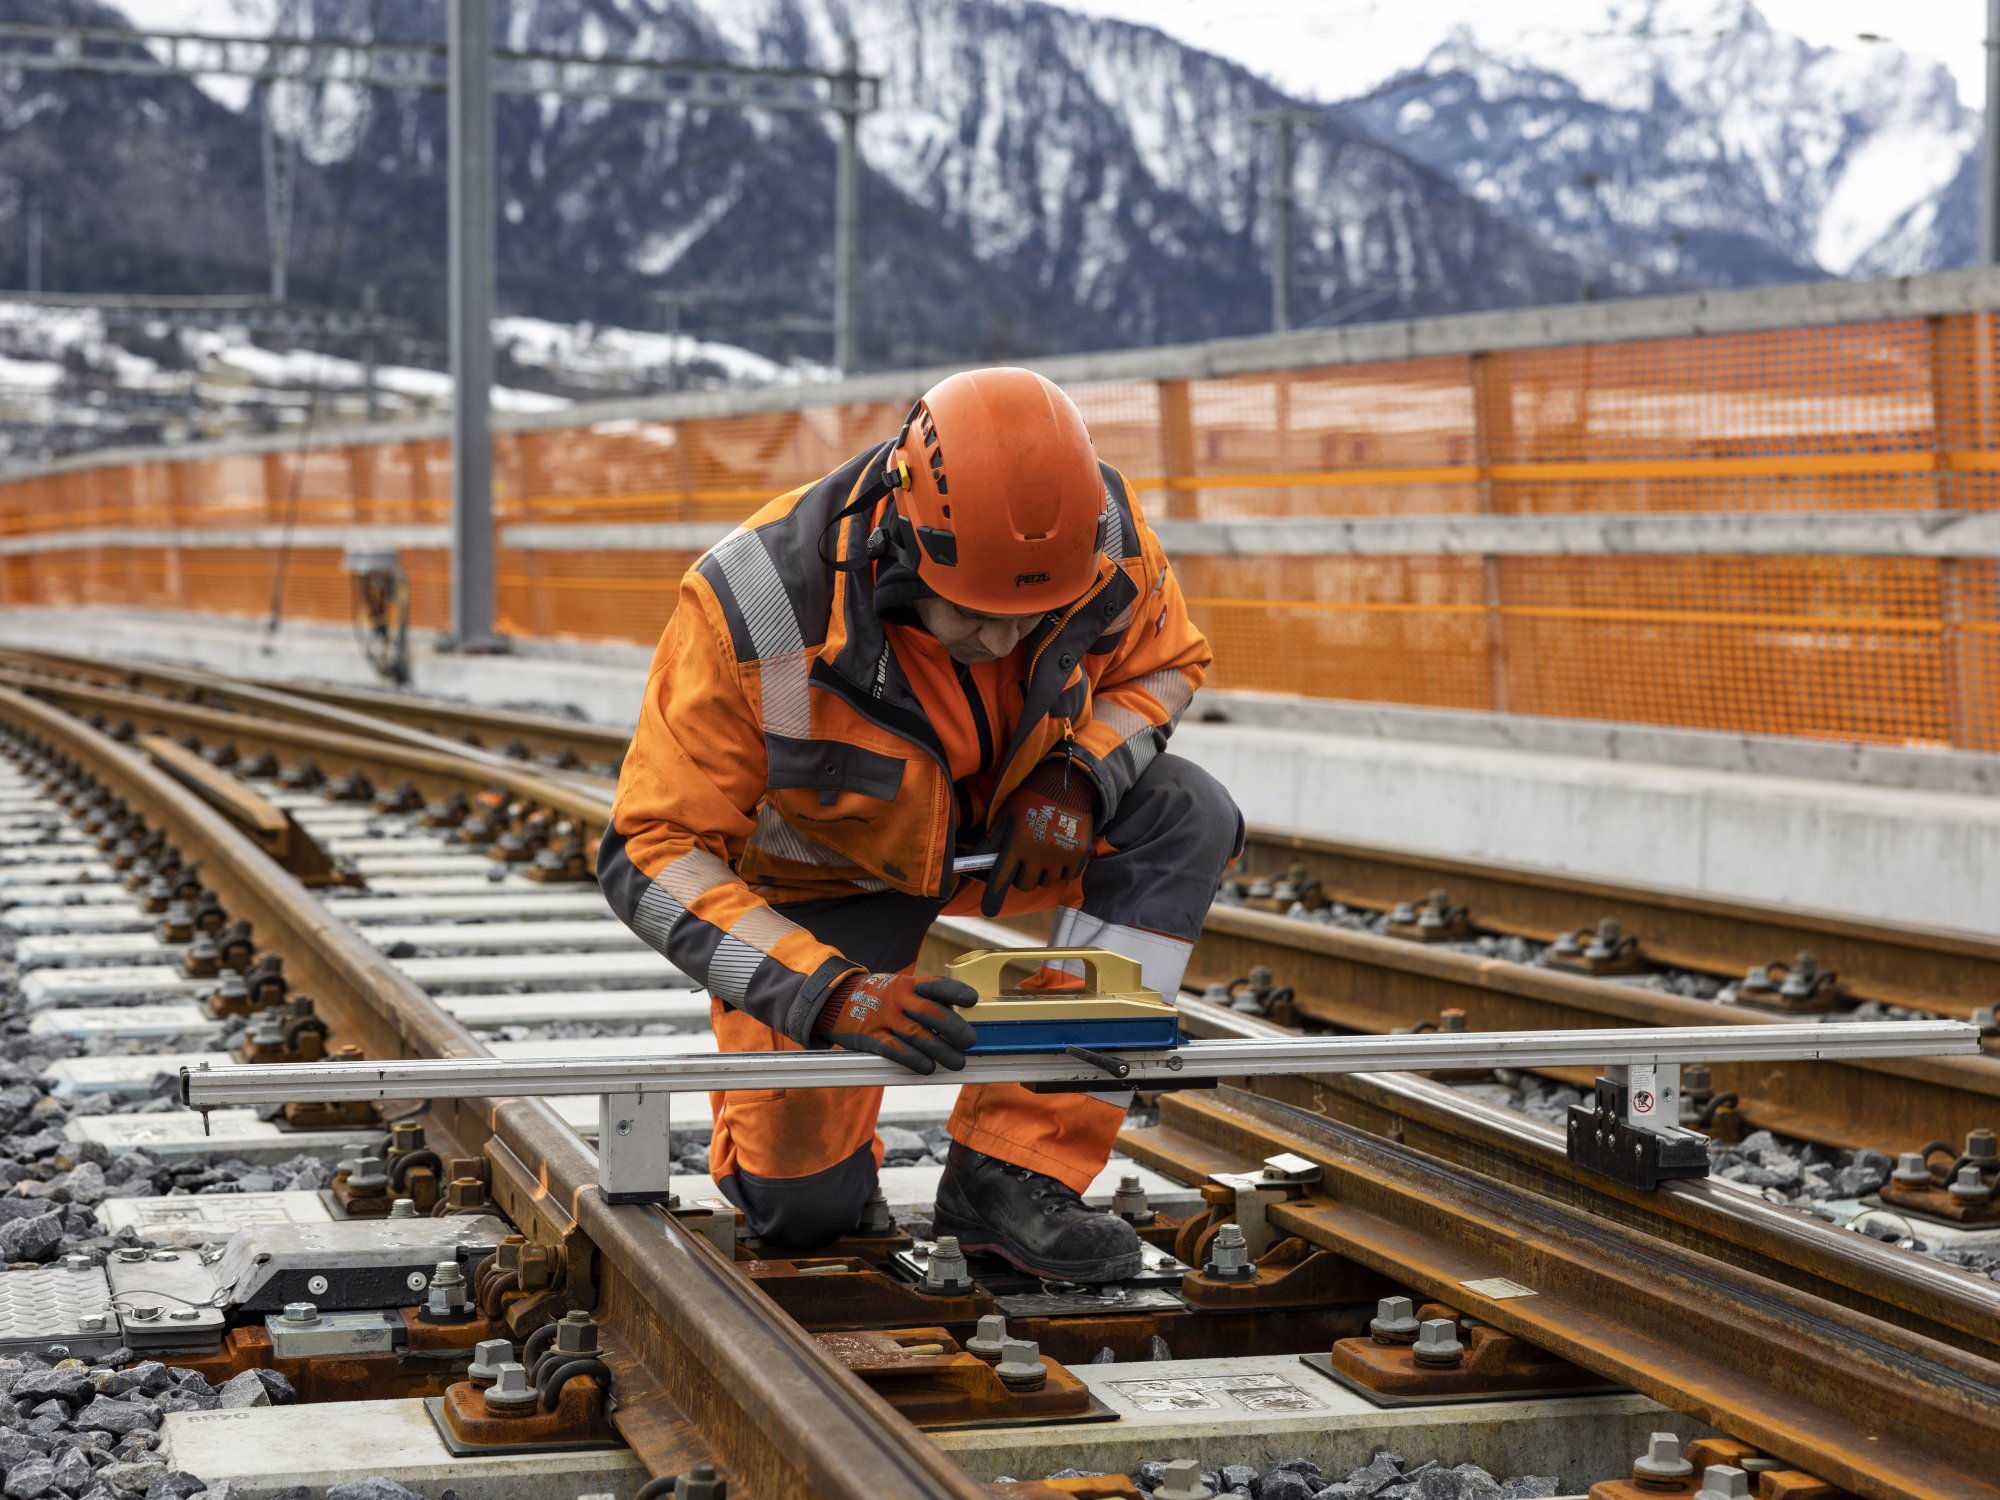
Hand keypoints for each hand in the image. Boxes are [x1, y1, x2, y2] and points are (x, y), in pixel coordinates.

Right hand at [813, 970, 978, 1073]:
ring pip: (918, 1036)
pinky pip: (896, 1050)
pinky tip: (928, 1067)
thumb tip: (957, 1019)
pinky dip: (914, 1060)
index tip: (972, 1000)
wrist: (837, 1001)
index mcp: (907, 985)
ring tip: (957, 1062)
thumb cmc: (879, 998)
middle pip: (932, 1013)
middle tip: (969, 1041)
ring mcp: (884, 1018)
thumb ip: (924, 1000)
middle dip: (955, 1028)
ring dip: (941, 1051)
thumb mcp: (899, 988)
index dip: (956, 992)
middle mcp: (898, 999)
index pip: (936, 985)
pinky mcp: (871, 1037)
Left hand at [980, 757, 1096, 917]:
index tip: (989, 910)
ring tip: (1045, 850)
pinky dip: (1063, 868)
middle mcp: (1038, 852)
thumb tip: (969, 859)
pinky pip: (1067, 876)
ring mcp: (1060, 855)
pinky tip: (1061, 849)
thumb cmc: (1030, 801)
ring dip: (1043, 872)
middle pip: (1025, 884)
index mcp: (1017, 842)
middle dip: (1023, 876)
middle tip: (1026, 860)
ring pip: (1046, 882)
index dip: (994, 895)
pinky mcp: (1078, 855)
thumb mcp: (1007, 817)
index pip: (1001, 877)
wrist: (1066, 785)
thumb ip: (991, 842)